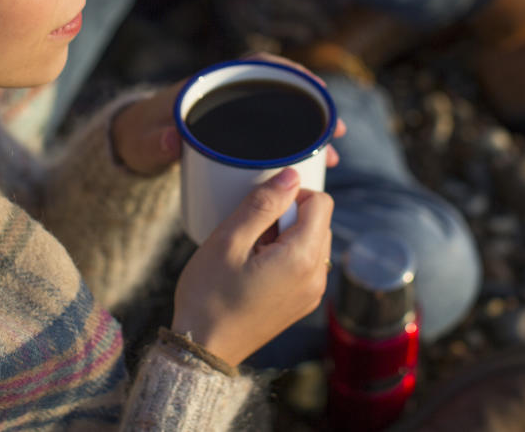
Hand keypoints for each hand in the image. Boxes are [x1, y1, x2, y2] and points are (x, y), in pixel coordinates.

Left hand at [111, 53, 345, 174]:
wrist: (134, 146)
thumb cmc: (140, 137)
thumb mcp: (144, 142)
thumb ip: (155, 142)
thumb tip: (173, 139)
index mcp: (211, 84)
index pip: (256, 64)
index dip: (289, 71)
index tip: (315, 86)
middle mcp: (230, 95)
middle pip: (281, 92)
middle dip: (313, 108)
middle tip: (336, 131)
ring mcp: (237, 117)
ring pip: (283, 117)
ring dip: (311, 133)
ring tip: (333, 157)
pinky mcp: (240, 137)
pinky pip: (275, 136)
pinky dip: (296, 148)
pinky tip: (314, 168)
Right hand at [170, 168, 333, 365]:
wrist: (203, 350)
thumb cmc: (209, 296)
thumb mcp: (229, 240)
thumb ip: (263, 203)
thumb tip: (291, 175)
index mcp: (303, 259)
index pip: (321, 202)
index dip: (291, 194)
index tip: (260, 208)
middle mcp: (317, 277)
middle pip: (318, 221)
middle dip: (287, 216)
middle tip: (250, 233)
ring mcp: (312, 294)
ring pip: (311, 241)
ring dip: (285, 236)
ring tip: (250, 251)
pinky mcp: (302, 303)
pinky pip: (304, 264)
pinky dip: (285, 255)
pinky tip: (254, 267)